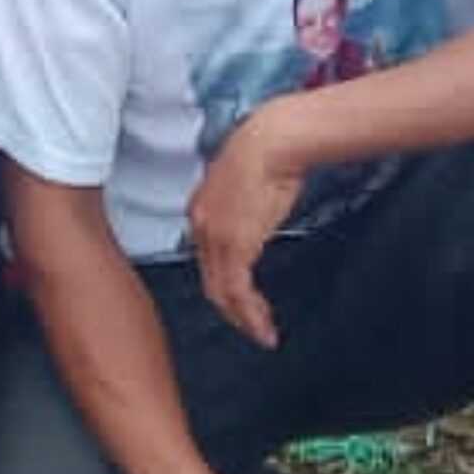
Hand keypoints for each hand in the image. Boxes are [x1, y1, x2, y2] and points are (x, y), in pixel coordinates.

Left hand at [185, 107, 313, 346]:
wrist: (272, 140)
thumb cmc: (268, 152)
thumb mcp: (247, 181)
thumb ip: (243, 204)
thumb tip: (255, 213)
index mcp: (201, 209)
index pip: (206, 258)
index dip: (224, 282)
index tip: (243, 298)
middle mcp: (201, 225)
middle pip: (210, 280)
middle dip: (231, 309)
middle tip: (252, 326)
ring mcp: (216, 236)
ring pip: (221, 292)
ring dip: (243, 318)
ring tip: (262, 333)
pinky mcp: (235, 244)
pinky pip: (237, 290)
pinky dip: (250, 313)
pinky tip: (265, 325)